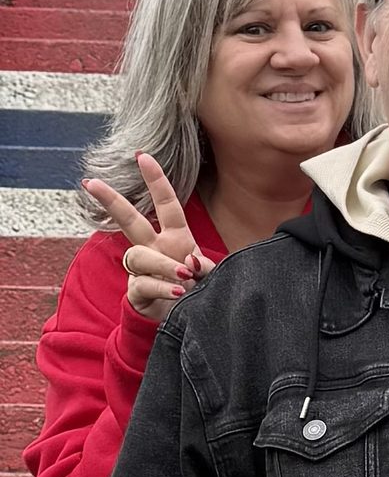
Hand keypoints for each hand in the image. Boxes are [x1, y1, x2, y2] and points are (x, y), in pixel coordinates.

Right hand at [82, 153, 215, 320]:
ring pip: (141, 256)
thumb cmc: (198, 289)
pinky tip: (178, 291)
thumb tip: (190, 260)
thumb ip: (205, 266)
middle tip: (90, 182)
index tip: (142, 156)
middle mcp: (155, 247)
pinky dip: (163, 287)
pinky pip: (144, 283)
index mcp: (175, 236)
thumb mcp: (210, 274)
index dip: (156, 180)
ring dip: (163, 264)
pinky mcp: (137, 292)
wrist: (183, 320)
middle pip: (129, 220)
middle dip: (111, 200)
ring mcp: (143, 269)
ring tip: (185, 275)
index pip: (165, 203)